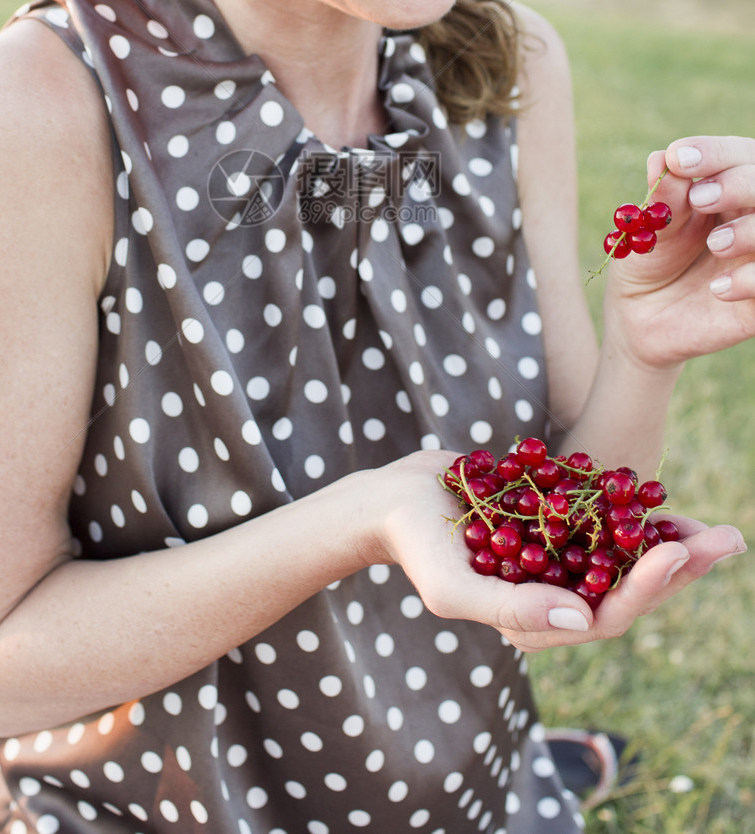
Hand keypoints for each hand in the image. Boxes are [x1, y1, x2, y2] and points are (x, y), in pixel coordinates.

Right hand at [375, 452, 746, 653]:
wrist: (395, 500)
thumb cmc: (417, 550)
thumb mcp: (454, 588)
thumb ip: (512, 610)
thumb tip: (580, 619)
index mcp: (539, 623)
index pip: (606, 617)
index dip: (647, 589)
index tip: (676, 551)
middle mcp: (557, 594)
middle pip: (630, 588)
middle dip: (680, 566)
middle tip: (724, 540)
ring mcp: (558, 557)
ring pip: (626, 555)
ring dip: (669, 540)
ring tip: (711, 527)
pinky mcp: (555, 520)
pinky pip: (604, 518)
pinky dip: (634, 508)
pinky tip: (660, 493)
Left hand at [604, 136, 754, 366]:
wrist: (643, 317)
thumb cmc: (651, 260)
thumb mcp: (648, 231)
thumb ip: (663, 199)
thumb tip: (662, 159)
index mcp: (729, 186)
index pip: (739, 156)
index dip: (714, 153)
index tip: (678, 159)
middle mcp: (753, 214)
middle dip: (738, 183)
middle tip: (698, 199)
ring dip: (752, 229)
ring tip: (715, 244)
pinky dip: (751, 279)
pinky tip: (719, 289)